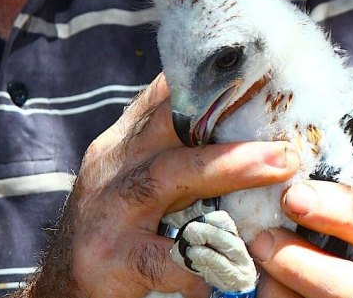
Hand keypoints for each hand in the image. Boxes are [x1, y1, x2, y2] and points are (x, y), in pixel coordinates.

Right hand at [22, 74, 299, 297]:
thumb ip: (176, 152)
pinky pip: (165, 256)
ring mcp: (110, 211)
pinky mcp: (112, 259)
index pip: (164, 97)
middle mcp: (115, 167)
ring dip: (230, 168)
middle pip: (171, 127)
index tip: (259, 74)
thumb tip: (235, 128)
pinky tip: (241, 263)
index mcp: (125, 143)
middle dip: (233, 119)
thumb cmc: (116, 221)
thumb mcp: (136, 176)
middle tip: (286, 132)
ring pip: (169, 177)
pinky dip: (207, 258)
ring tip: (280, 165)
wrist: (66, 280)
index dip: (211, 83)